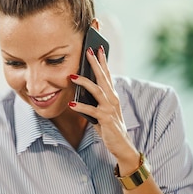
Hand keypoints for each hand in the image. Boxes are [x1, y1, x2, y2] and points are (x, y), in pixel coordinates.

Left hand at [69, 46, 138, 168]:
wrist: (122, 145)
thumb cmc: (110, 127)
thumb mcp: (101, 111)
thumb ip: (94, 101)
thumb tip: (79, 92)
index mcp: (112, 96)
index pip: (108, 75)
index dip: (103, 61)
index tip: (98, 48)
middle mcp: (113, 99)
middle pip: (103, 77)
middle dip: (95, 63)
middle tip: (88, 51)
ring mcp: (110, 108)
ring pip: (97, 90)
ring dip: (84, 82)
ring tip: (72, 76)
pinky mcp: (105, 119)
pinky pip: (91, 110)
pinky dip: (81, 107)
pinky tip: (71, 103)